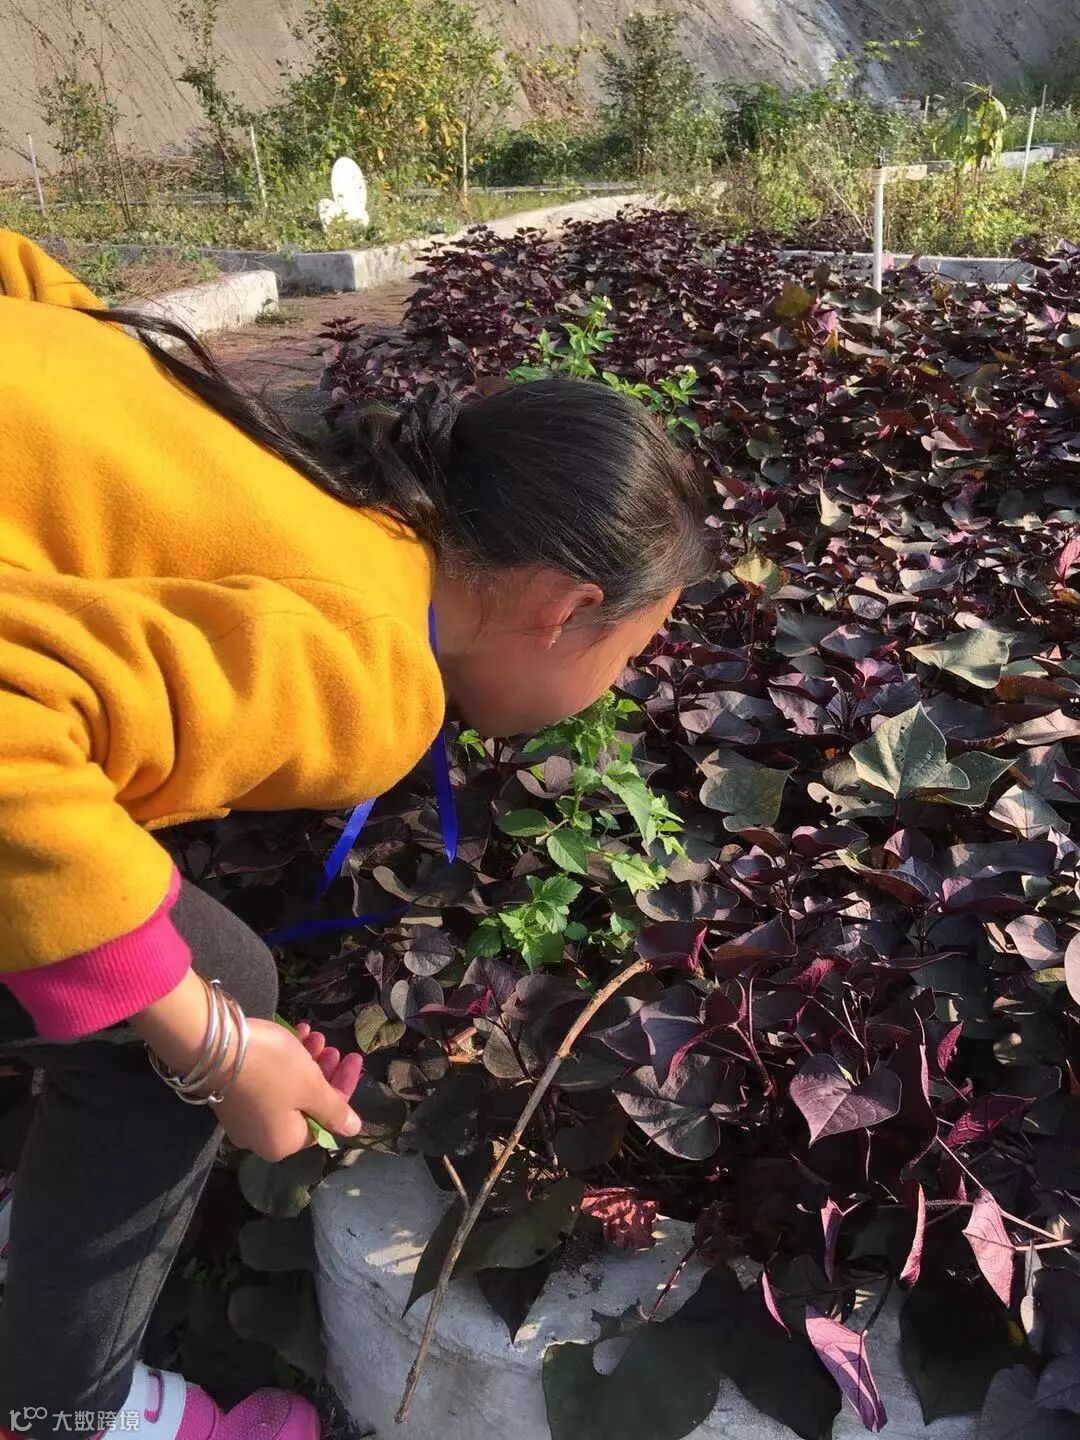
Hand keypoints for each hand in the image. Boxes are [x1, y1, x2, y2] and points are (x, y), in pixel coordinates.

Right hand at [211, 1019, 361, 1160]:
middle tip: (332, 1046)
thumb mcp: (312, 1088)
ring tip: (314, 1036)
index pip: (324, 1121)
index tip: (352, 1058)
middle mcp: (260, 1138)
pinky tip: (294, 1034)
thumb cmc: (273, 1070)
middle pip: (304, 1105)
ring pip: (285, 1090)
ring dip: (305, 1062)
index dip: (342, 1088)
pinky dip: (282, 1060)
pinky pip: (265, 1082)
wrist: (214, 1047)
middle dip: (322, 1072)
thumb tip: (354, 1131)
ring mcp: (242, 1117)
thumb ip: (334, 1111)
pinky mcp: (229, 1095)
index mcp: (283, 1143)